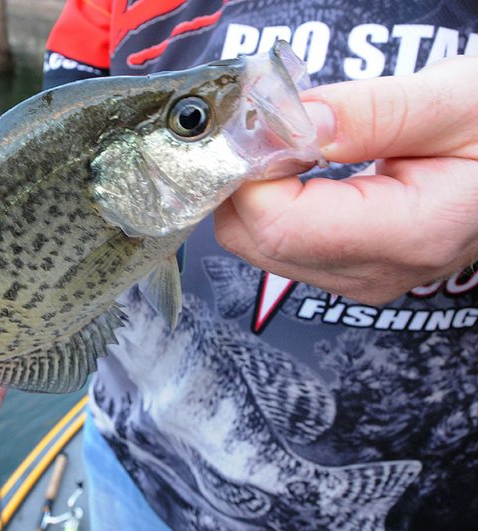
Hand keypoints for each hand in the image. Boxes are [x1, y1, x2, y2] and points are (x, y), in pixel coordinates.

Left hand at [215, 55, 477, 305]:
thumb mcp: (456, 101)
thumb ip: (370, 113)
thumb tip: (288, 123)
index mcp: (412, 233)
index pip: (281, 224)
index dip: (249, 170)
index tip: (252, 121)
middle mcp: (377, 271)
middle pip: (256, 240)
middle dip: (240, 179)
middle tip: (258, 123)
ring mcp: (360, 276)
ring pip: (258, 244)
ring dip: (251, 189)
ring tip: (281, 138)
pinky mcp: (348, 267)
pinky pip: (277, 242)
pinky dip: (267, 201)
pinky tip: (291, 164)